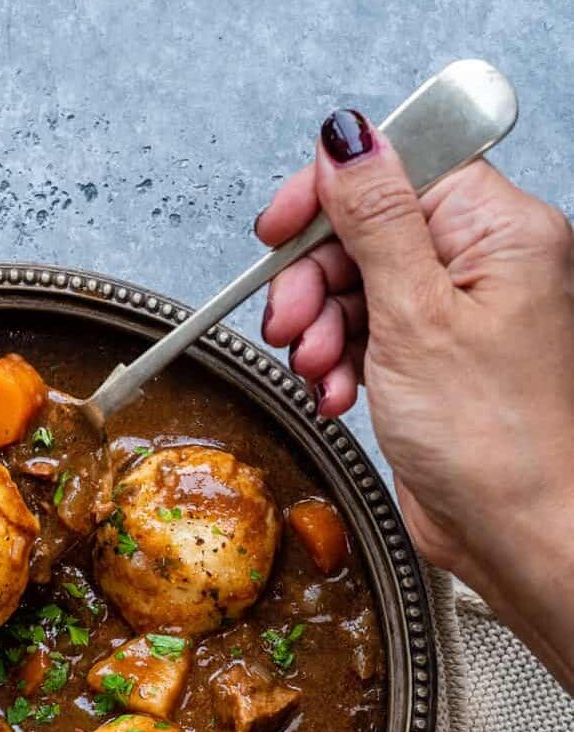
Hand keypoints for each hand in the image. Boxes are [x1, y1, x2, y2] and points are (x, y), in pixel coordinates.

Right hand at [258, 109, 573, 691]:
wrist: (512, 530)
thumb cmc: (494, 441)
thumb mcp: (416, 316)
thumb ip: (377, 221)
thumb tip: (348, 141)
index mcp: (500, 232)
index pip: (401, 171)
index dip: (330, 197)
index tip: (279, 230)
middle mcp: (483, 266)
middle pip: (369, 232)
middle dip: (317, 280)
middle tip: (291, 322)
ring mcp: (456, 315)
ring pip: (358, 288)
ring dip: (322, 329)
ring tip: (320, 370)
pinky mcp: (431, 360)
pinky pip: (366, 336)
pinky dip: (339, 362)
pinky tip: (336, 393)